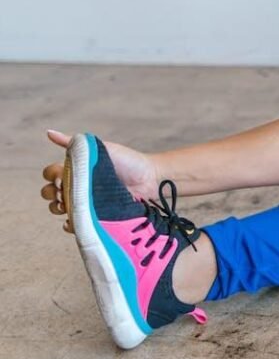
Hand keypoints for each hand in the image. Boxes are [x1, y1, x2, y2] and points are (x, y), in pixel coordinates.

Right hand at [40, 129, 159, 233]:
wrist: (150, 179)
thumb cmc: (128, 161)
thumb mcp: (101, 148)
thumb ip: (75, 143)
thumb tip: (49, 133)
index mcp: (76, 170)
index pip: (51, 174)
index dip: (51, 176)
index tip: (60, 177)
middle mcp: (78, 187)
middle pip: (49, 192)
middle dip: (51, 192)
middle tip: (64, 191)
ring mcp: (85, 203)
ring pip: (58, 209)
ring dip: (58, 208)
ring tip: (69, 204)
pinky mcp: (94, 217)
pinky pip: (75, 225)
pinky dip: (70, 225)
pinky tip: (74, 220)